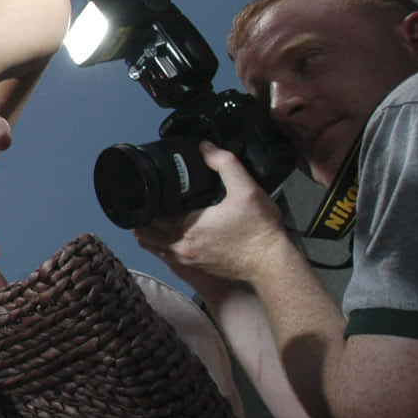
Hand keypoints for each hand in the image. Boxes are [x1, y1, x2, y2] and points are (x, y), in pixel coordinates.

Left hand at [132, 144, 288, 288]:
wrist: (273, 263)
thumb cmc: (260, 231)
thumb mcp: (246, 189)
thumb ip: (224, 163)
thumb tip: (205, 147)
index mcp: (189, 227)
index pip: (153, 215)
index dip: (148, 203)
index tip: (148, 192)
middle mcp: (183, 247)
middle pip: (148, 234)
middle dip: (144, 219)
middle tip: (144, 204)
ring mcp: (190, 261)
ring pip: (157, 248)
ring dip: (151, 235)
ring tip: (150, 220)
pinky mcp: (199, 269)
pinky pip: (171, 258)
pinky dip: (164, 247)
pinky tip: (170, 237)